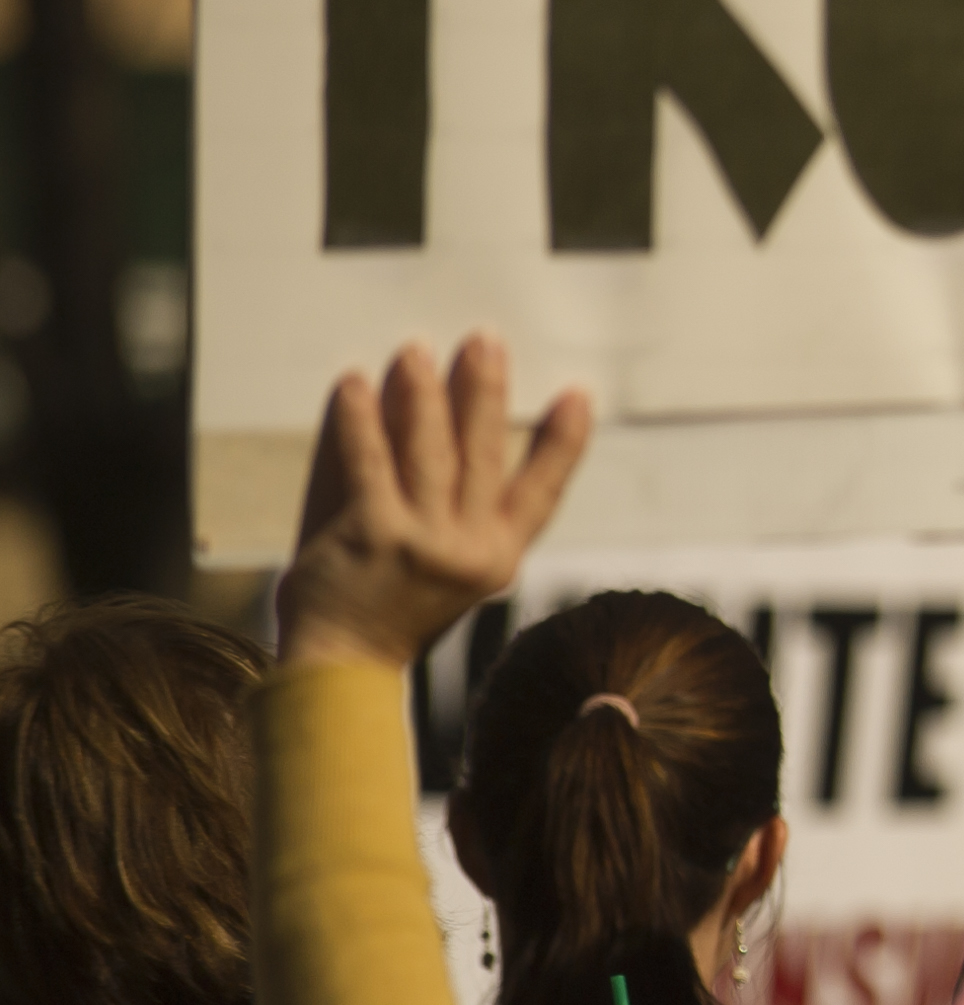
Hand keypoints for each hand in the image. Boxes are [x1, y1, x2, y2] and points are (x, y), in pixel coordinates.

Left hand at [274, 336, 591, 671]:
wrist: (344, 662)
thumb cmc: (394, 607)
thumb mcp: (453, 568)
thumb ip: (462, 507)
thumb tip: (451, 417)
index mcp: (500, 557)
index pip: (543, 490)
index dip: (562, 441)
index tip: (577, 395)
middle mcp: (469, 549)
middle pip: (483, 454)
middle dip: (484, 392)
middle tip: (485, 342)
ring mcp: (420, 542)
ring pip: (428, 451)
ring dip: (423, 394)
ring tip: (416, 351)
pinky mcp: (370, 535)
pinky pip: (366, 463)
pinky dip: (360, 420)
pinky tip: (354, 384)